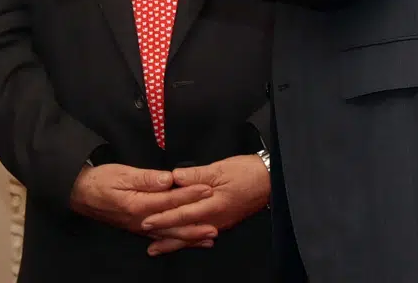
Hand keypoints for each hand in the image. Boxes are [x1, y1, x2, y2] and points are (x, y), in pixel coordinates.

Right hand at [69, 163, 213, 234]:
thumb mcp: (121, 173)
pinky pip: (161, 237)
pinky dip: (176, 240)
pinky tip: (186, 242)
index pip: (170, 199)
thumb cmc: (100, 180)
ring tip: (209, 239)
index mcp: (138, 204)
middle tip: (216, 226)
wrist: (81, 194)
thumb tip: (168, 179)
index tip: (208, 189)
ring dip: (190, 237)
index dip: (190, 194)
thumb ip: (145, 178)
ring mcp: (140, 228)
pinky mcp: (138, 229)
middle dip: (196, 224)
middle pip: (173, 223)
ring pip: (169, 234)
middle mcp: (141, 220)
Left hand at [140, 155, 270, 255]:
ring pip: (193, 235)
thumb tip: (174, 178)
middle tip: (149, 247)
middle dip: (166, 238)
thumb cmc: (246, 172)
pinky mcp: (224, 221)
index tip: (146, 221)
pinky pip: (202, 233)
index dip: (163, 218)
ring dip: (176, 243)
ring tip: (159, 249)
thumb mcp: (220, 168)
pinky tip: (184, 242)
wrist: (271, 180)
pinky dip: (190, 239)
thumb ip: (195, 174)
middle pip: (185, 230)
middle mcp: (215, 218)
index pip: (182, 213)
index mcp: (212, 204)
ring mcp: (220, 222)